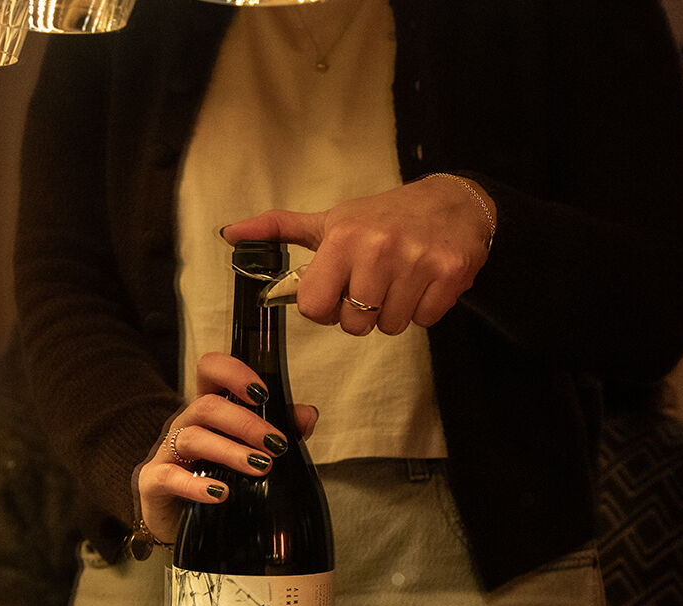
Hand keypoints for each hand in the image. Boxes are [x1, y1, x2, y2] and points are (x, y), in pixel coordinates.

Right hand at [136, 352, 318, 544]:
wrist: (180, 521)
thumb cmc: (217, 477)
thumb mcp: (252, 451)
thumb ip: (280, 431)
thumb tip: (308, 415)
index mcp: (208, 410)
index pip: (210, 370)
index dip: (233, 373)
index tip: (263, 395)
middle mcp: (186, 424)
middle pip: (207, 406)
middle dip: (246, 423)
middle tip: (276, 445)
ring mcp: (166, 452)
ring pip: (192, 438)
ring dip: (230, 451)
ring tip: (260, 467)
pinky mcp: (153, 482)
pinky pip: (169, 477)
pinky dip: (196, 485)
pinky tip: (221, 493)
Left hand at [221, 174, 494, 336]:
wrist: (453, 202)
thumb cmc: (384, 217)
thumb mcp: (330, 221)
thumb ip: (278, 230)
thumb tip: (229, 234)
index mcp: (343, 238)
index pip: (315, 307)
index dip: (326, 307)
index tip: (339, 290)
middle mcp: (378, 249)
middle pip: (354, 325)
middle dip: (362, 313)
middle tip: (374, 284)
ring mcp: (416, 262)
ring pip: (389, 327)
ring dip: (393, 312)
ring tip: (399, 280)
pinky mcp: (449, 275)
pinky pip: (423, 321)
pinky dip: (423, 309)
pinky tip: (422, 282)